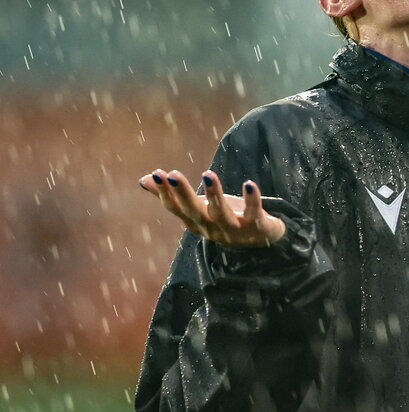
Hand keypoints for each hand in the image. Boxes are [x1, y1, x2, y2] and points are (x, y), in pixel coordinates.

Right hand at [139, 169, 285, 246]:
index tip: (156, 174)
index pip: (177, 209)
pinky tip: (249, 184)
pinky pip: (253, 214)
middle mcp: (212, 229)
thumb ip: (174, 195)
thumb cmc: (227, 218)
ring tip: (208, 174)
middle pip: (195, 211)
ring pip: (221, 214)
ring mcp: (234, 231)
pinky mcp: (256, 228)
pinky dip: (252, 200)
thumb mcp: (200, 206)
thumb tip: (143, 180)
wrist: (263, 238)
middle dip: (183, 193)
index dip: (165, 193)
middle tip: (173, 174)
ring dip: (214, 195)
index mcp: (197, 223)